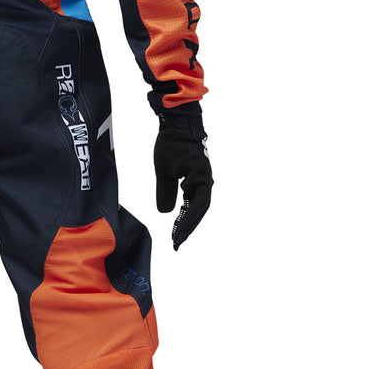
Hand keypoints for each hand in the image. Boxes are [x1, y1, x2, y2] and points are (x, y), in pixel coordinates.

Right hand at [153, 110, 213, 249]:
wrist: (173, 125)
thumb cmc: (171, 145)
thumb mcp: (164, 174)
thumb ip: (166, 192)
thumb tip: (165, 212)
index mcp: (195, 183)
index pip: (193, 209)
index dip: (185, 225)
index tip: (176, 239)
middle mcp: (203, 181)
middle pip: (199, 211)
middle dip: (188, 228)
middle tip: (178, 243)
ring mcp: (203, 176)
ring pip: (200, 205)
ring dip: (189, 222)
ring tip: (179, 235)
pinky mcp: (200, 170)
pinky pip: (197, 193)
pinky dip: (191, 208)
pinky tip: (180, 214)